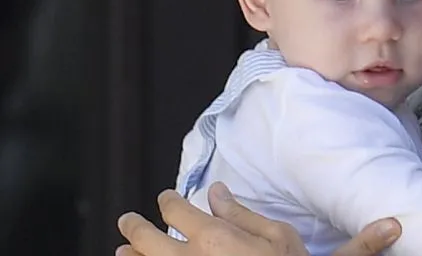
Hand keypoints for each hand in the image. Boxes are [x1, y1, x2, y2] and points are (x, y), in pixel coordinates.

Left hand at [116, 182, 400, 255]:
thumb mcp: (278, 236)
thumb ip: (243, 213)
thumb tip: (217, 192)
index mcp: (215, 238)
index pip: (176, 211)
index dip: (167, 201)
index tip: (165, 198)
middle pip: (146, 240)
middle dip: (134, 227)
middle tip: (127, 221)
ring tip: (122, 251)